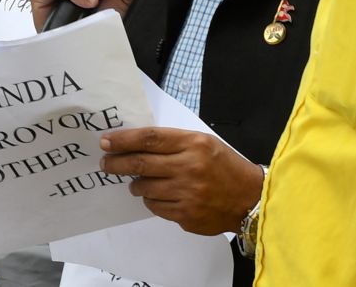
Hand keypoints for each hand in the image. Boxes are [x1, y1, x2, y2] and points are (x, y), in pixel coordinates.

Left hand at [100, 128, 262, 235]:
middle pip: (140, 164)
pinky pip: (155, 207)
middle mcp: (188, 167)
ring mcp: (187, 194)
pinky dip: (151, 200)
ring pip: (144, 188)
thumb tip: (136, 145)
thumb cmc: (224, 166)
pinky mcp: (186, 216)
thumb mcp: (203, 142)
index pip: (150, 139)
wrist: (249, 198)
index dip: (124, 140)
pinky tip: (158, 195)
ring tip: (138, 181)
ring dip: (136, 184)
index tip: (106, 141)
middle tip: (105, 163)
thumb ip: (173, 143)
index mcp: (193, 143)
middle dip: (117, 163)